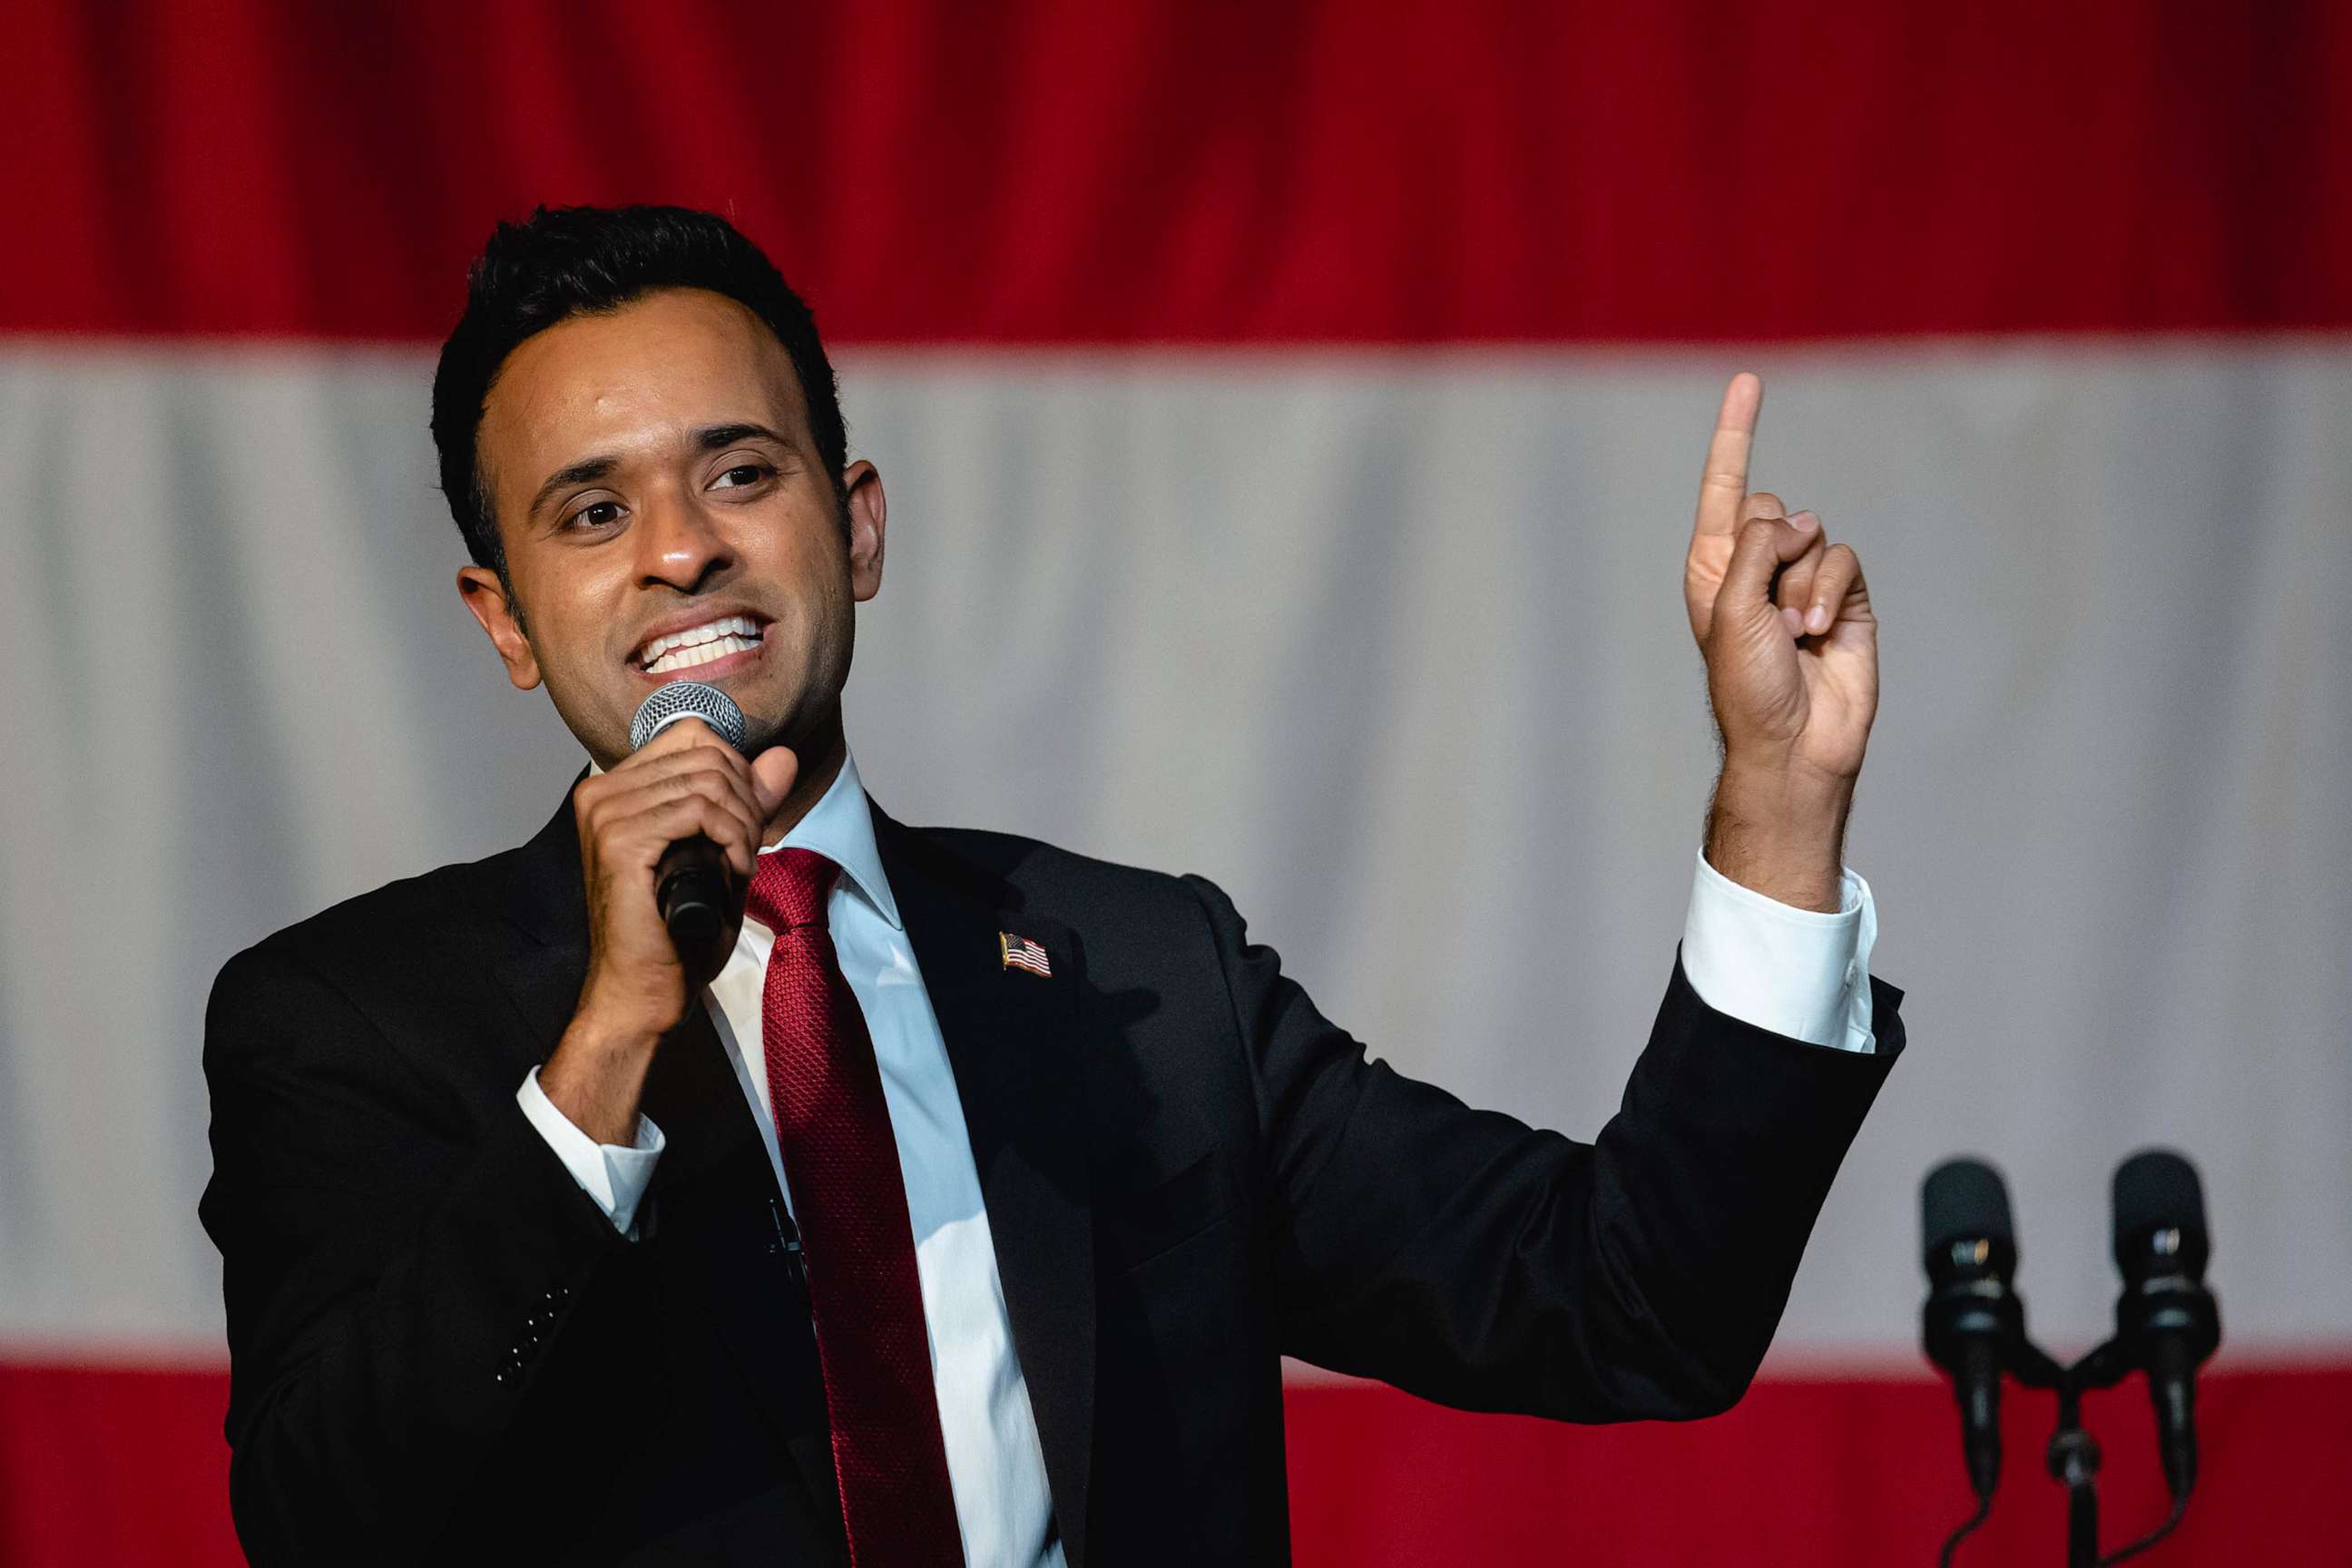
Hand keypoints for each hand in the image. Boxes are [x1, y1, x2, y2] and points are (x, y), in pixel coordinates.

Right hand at [542, 721, 795, 1141]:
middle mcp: (601, 792)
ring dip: (744, 823)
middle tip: (748, 848)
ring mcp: (605, 814)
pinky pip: (700, 810)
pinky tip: (735, 869)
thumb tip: (782, 756)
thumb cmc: (677, 930)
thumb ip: (749, 802)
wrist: (643, 990)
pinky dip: (733, 836)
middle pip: (706, 754)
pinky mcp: (620, 841)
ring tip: (742, 862)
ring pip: (708, 781)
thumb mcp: (721, 852)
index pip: (694, 736)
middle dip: (747, 799)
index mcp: (615, 788)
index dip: (737, 771)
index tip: (746, 821)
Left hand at [1684, 373, 1878, 908]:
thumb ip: (1755, 546)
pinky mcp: (1846, 597)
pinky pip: (1843, 559)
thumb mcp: (1729, 606)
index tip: (1748, 380)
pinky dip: (1831, 591)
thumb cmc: (1746, 683)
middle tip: (1764, 606)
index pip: (1724, 488)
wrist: (1794, 742)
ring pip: (1811, 534)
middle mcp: (1755, 567)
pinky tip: (1820, 632)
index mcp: (1712, 566)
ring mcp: (1802, 581)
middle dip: (1769, 547)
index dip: (1735, 434)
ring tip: (1792, 633)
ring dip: (1801, 583)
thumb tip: (1798, 520)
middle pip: (1771, 507)